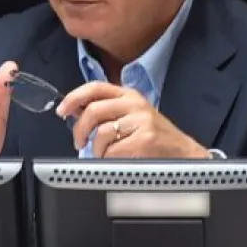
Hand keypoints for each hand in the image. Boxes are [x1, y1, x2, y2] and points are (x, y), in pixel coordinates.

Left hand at [56, 82, 208, 158]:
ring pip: (102, 133)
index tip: (62, 110)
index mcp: (129, 95)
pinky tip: (116, 159)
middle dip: (80, 130)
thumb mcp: (133, 116)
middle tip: (79, 142)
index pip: (95, 87)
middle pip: (93, 111)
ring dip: (97, 149)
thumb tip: (75, 113)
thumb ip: (107, 112)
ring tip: (103, 154)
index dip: (74, 98)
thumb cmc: (156, 137)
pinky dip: (109, 158)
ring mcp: (141, 121)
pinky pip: (113, 150)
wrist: (184, 153)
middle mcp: (135, 104)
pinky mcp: (145, 139)